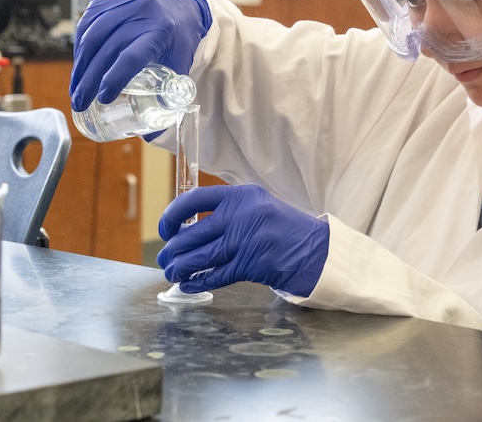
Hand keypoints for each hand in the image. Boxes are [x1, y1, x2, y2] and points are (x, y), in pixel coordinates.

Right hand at [70, 0, 210, 111]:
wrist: (178, 1)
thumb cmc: (178, 37)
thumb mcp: (180, 64)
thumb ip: (168, 97)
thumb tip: (150, 135)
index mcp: (161, 29)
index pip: (132, 56)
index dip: (115, 78)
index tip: (104, 98)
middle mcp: (141, 11)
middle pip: (107, 48)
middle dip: (90, 78)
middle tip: (80, 101)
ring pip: (92, 34)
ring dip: (80, 64)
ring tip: (77, 86)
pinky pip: (87, 20)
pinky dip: (80, 43)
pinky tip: (80, 62)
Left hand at [157, 184, 329, 297]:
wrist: (316, 250)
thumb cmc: (284, 228)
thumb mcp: (258, 206)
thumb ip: (228, 211)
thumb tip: (187, 228)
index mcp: (242, 196)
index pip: (194, 200)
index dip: (172, 215)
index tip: (165, 229)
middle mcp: (243, 216)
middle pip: (193, 234)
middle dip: (173, 250)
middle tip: (165, 258)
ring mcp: (247, 241)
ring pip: (200, 257)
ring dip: (180, 267)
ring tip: (171, 272)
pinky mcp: (251, 266)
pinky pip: (215, 275)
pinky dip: (197, 281)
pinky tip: (187, 284)